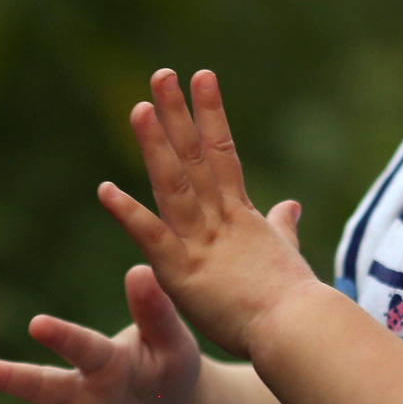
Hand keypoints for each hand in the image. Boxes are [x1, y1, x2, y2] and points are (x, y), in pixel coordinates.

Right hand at [0, 262, 208, 403]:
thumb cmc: (169, 367)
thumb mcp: (172, 341)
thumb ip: (156, 312)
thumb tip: (140, 270)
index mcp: (101, 358)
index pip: (80, 347)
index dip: (62, 337)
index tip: (37, 325)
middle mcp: (77, 391)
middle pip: (39, 384)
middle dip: (8, 377)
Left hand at [98, 68, 320, 357]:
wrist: (297, 330)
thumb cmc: (295, 302)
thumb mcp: (286, 254)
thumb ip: (281, 226)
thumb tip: (290, 204)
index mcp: (241, 215)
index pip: (223, 153)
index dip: (210, 114)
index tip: (201, 77)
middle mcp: (220, 219)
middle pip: (196, 156)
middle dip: (178, 114)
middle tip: (162, 73)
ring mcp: (201, 242)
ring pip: (174, 184)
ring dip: (156, 145)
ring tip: (139, 107)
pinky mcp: (182, 272)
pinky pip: (151, 238)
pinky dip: (128, 213)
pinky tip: (104, 190)